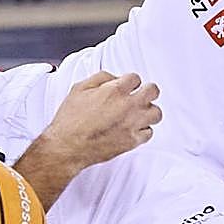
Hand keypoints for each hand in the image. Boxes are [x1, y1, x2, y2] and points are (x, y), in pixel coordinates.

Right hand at [40, 71, 161, 170]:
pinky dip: (143, 129)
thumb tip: (114, 78)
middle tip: (141, 94)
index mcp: (115, 90)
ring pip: (156, 113)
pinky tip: (133, 127)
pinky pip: (149, 132)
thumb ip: (100, 78)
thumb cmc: (70, 120)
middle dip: (147, 90)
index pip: (136, 78)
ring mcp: (132, 124)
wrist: (67, 146)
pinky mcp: (132, 140)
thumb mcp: (78, 89)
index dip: (130, 81)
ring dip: (148, 110)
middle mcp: (128, 106)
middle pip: (153, 91)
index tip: (127, 86)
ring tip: (138, 112)